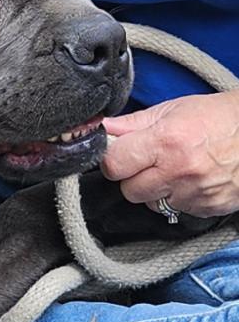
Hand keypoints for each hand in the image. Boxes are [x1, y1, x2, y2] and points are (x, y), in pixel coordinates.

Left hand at [101, 90, 238, 217]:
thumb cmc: (219, 118)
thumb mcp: (174, 110)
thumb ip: (133, 123)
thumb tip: (103, 130)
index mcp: (166, 141)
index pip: (114, 165)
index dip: (113, 160)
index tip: (120, 154)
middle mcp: (179, 171)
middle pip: (128, 190)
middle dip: (133, 177)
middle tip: (150, 162)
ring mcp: (194, 193)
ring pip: (150, 204)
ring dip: (155, 190)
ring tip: (174, 169)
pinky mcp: (207, 208)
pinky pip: (176, 210)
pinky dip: (178, 198)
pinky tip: (191, 180)